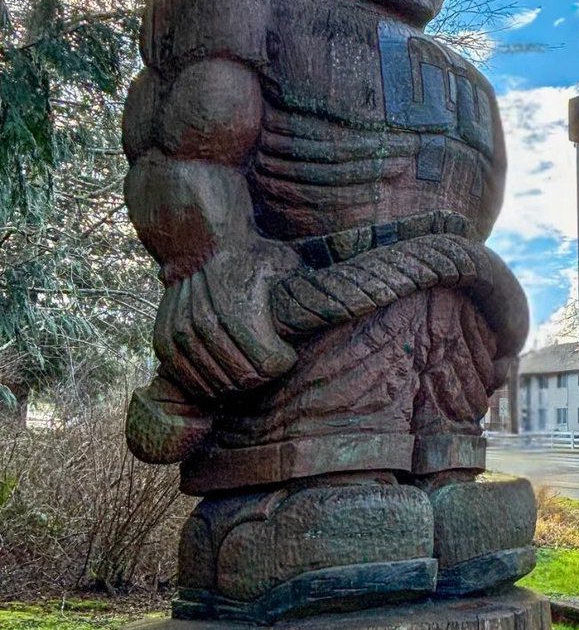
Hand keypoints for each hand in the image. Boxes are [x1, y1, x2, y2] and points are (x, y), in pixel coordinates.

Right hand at [154, 238, 298, 399]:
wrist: (202, 244)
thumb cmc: (254, 258)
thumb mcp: (290, 268)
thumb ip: (314, 293)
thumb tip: (362, 300)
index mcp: (241, 309)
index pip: (268, 366)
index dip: (282, 362)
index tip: (285, 352)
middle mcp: (207, 323)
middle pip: (242, 379)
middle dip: (260, 377)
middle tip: (268, 363)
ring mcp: (182, 333)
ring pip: (215, 385)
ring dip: (235, 383)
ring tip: (247, 365)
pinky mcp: (164, 340)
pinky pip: (188, 380)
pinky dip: (208, 383)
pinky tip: (224, 372)